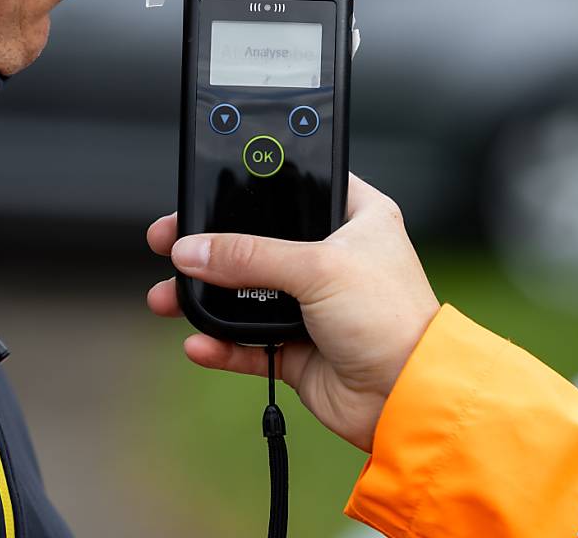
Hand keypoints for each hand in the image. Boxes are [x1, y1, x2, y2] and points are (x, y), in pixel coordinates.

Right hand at [146, 175, 439, 451]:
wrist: (409, 397)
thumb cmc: (393, 320)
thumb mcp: (319, 268)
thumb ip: (249, 256)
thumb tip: (193, 249)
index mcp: (356, 218)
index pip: (300, 184)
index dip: (256, 181)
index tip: (209, 182)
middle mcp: (333, 257)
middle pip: (259, 240)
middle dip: (212, 246)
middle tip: (172, 241)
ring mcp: (314, 303)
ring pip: (245, 293)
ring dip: (206, 297)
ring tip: (168, 298)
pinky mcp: (299, 347)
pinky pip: (247, 341)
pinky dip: (221, 343)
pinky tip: (199, 342)